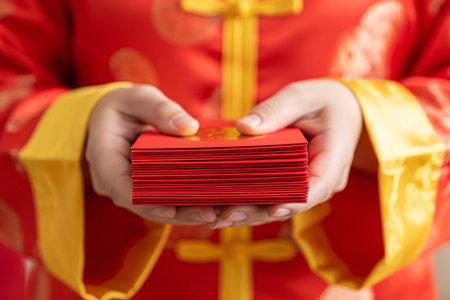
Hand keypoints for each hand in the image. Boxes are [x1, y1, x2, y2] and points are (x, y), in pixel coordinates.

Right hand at [86, 85, 216, 224]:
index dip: (146, 202)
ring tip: (215, 213)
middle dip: (177, 212)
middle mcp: (113, 180)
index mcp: (103, 156)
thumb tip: (188, 127)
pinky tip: (209, 204)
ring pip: (155, 207)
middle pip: (144, 204)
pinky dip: (184, 203)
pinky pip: (161, 200)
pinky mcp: (142, 189)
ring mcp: (127, 188)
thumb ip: (160, 109)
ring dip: (184, 212)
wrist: (113, 116)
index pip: (121, 188)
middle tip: (210, 214)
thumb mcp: (139, 98)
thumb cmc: (124, 106)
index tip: (172, 210)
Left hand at [209, 79, 362, 228]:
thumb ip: (276, 110)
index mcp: (335, 155)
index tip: (271, 208)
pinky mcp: (296, 185)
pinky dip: (253, 201)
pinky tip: (225, 206)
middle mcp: (325, 179)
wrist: (342, 111)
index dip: (296, 200)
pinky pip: (276, 196)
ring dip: (252, 212)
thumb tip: (244, 127)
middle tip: (226, 215)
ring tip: (219, 217)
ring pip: (281, 205)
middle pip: (293, 202)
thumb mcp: (301, 96)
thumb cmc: (324, 101)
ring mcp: (311, 186)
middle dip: (260, 211)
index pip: (319, 185)